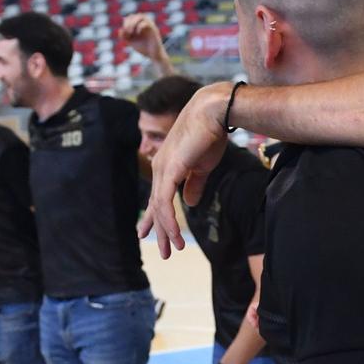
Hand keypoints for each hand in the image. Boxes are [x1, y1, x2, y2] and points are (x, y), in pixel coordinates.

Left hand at [121, 14, 167, 65]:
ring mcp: (150, 25)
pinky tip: (137, 33)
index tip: (125, 33)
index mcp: (139, 24)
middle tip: (127, 31)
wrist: (154, 55)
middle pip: (135, 15)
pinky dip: (140, 26)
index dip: (125, 23)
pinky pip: (147, 23)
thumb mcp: (131, 42)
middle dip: (129, 22)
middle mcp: (145, 23)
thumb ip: (124, 36)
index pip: (130, 17)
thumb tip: (121, 30)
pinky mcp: (154, 30)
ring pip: (141, 16)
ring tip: (130, 31)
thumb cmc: (143, 48)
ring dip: (133, 22)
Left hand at [138, 81, 233, 257]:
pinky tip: (175, 235)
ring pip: (159, 208)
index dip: (154, 217)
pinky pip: (164, 202)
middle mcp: (159, 168)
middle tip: (164, 252)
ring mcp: (162, 169)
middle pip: (155, 206)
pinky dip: (170, 221)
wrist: (213, 112)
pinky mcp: (169, 170)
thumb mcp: (202, 166)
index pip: (157, 197)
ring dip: (167, 231)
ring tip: (174, 249)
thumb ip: (194, 184)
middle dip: (159, 230)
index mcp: (167, 166)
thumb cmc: (210, 134)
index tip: (150, 233)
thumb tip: (189, 203)